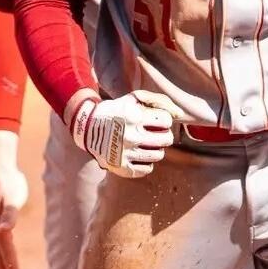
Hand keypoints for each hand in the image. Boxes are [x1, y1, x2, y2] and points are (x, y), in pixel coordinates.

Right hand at [68, 89, 183, 178]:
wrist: (88, 128)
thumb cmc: (116, 111)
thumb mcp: (134, 99)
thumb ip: (159, 101)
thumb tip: (180, 114)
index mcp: (133, 117)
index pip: (166, 121)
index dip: (164, 119)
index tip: (156, 120)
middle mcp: (130, 136)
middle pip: (166, 140)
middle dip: (164, 135)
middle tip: (156, 133)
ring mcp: (125, 154)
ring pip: (158, 155)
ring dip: (156, 149)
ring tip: (147, 143)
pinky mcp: (121, 168)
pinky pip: (146, 169)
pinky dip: (146, 163)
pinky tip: (138, 154)